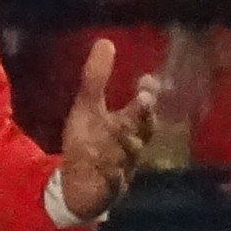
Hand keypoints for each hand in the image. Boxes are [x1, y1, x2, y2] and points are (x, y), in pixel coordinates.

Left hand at [53, 38, 163, 220]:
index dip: (147, 97)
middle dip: (140, 115)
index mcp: (128, 125)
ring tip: (118, 128)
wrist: (83, 186)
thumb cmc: (90, 142)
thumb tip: (105, 42)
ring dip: (124, 141)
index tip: (148, 80)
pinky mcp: (109, 188)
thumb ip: (96, 79)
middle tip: (143, 98)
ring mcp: (121, 167)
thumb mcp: (87, 108)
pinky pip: (112, 181)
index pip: (143, 109)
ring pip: (127, 154)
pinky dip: (111, 174)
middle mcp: (130, 145)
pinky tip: (105, 168)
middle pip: (140, 129)